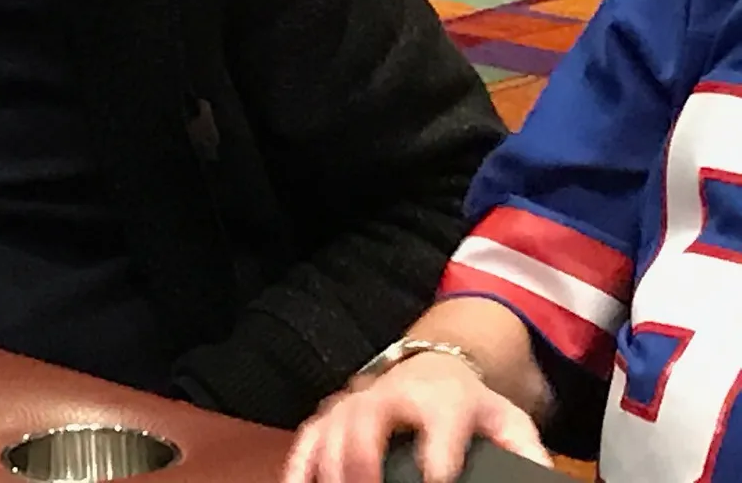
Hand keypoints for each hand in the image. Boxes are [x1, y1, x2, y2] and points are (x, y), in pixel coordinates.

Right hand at [281, 350, 550, 482]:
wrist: (433, 368)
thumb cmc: (470, 408)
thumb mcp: (508, 423)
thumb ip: (527, 455)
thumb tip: (542, 479)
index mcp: (440, 399)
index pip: (437, 423)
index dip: (437, 453)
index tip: (437, 478)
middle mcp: (387, 397)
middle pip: (365, 427)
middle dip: (364, 467)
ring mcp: (351, 406)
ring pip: (329, 438)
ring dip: (331, 475)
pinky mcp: (327, 419)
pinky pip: (304, 444)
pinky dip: (298, 472)